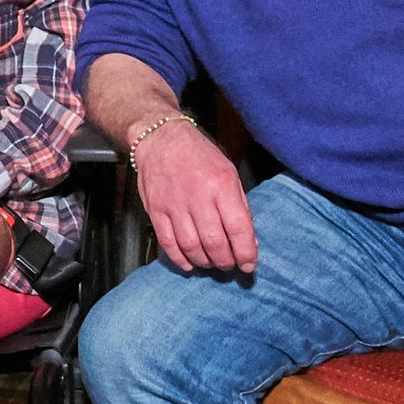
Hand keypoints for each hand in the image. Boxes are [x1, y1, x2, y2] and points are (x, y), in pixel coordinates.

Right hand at [133, 118, 256, 272]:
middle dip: (226, 261)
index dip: (246, 253)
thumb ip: (239, 206)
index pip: (238, 228)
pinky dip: (180, 259)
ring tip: (211, 262)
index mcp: (221, 184)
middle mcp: (198, 196)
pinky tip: (189, 263)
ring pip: (191, 247)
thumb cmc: (198, 154)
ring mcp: (174, 204)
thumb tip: (248, 240)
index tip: (249, 265)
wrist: (160, 138)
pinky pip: (168, 242)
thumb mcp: (229, 172)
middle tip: (230, 264)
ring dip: (205, 262)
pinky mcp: (155, 210)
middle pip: (215, 243)